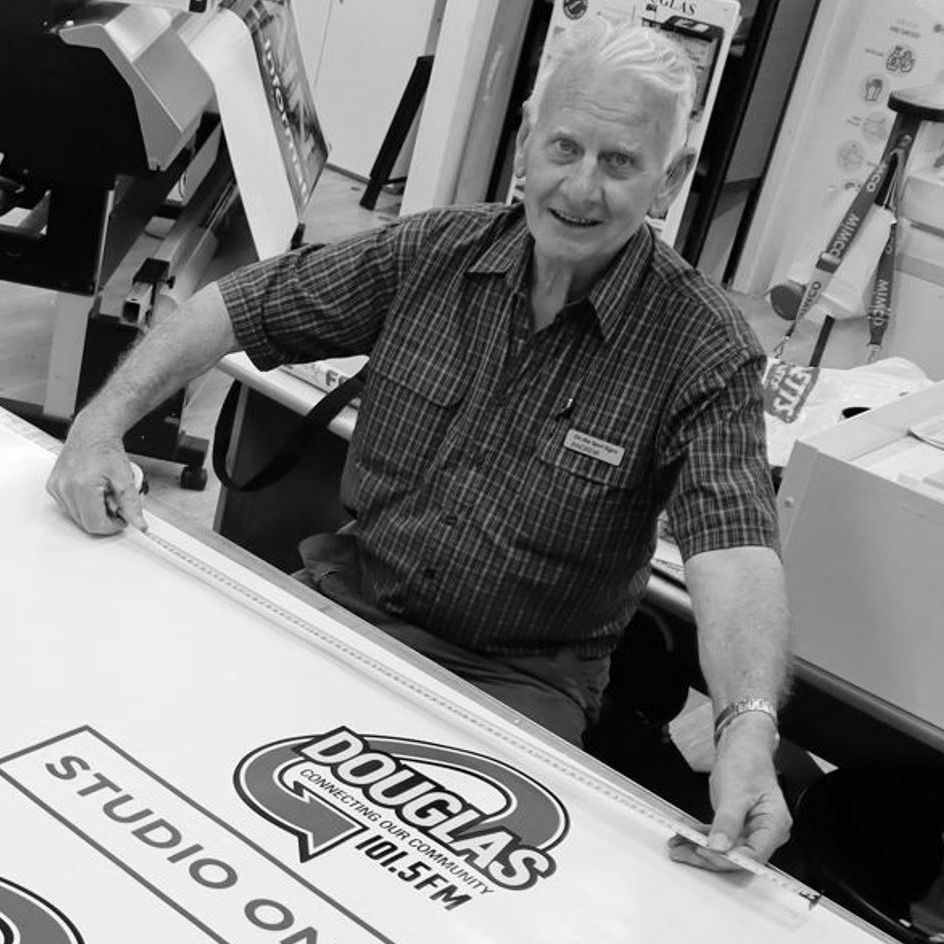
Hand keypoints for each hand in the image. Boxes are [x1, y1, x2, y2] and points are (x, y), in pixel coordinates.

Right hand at [46, 417, 146, 534]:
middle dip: (104, 516)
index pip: (95, 524)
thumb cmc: (106, 450)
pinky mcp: (53, 487)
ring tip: (104, 492)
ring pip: (77, 516)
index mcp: (82, 486)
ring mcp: (56, 488)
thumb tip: (139, 524)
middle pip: (86, 522)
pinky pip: (69, 506)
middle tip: (116, 500)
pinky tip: (93, 490)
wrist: (92, 433)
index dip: (112, 526)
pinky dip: (84, 503)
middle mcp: (64, 488)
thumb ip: (132, 504)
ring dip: (94, 510)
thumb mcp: (125, 478)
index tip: (123, 518)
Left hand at [668, 713, 790, 871]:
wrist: (742, 744)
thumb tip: (718, 846)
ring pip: (724, 849)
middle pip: (737, 856)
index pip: (753, 855)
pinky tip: (684, 836)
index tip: (703, 852)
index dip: (727, 859)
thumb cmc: (747, 761)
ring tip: (678, 846)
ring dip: (699, 848)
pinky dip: (700, 836)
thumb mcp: (735, 791)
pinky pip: (718, 836)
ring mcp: (750, 828)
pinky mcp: (736, 824)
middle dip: (707, 857)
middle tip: (684, 852)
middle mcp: (765, 830)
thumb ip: (727, 821)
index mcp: (774, 825)